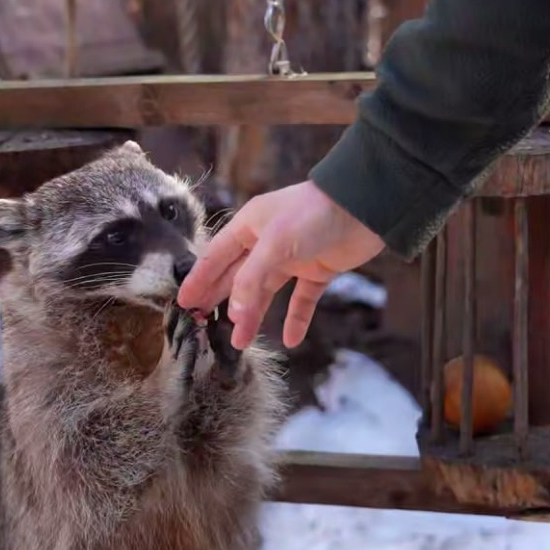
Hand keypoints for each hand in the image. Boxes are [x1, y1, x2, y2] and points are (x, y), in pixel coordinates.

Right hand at [177, 180, 384, 349]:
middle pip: (237, 277)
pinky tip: (290, 339)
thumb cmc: (313, 215)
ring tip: (239, 342)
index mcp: (249, 226)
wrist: (365, 207)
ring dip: (253, 315)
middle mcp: (267, 242)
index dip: (200, 280)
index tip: (183, 302)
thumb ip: (251, 280)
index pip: (216, 257)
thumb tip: (234, 313)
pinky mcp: (318, 270)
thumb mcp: (275, 245)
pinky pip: (301, 299)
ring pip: (266, 292)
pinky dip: (295, 318)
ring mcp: (293, 257)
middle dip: (220, 301)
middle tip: (201, 325)